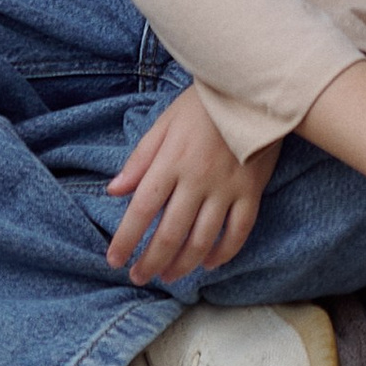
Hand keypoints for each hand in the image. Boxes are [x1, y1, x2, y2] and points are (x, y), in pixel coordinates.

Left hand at [106, 86, 276, 282]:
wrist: (252, 88)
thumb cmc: (203, 104)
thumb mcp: (164, 123)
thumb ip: (140, 159)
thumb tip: (113, 190)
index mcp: (171, 161)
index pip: (142, 209)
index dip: (125, 239)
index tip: (114, 260)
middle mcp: (197, 179)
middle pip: (170, 233)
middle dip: (151, 261)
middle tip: (139, 277)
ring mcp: (226, 187)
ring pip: (202, 239)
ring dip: (182, 264)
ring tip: (169, 276)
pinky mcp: (251, 190)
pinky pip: (238, 231)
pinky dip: (223, 253)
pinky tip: (208, 263)